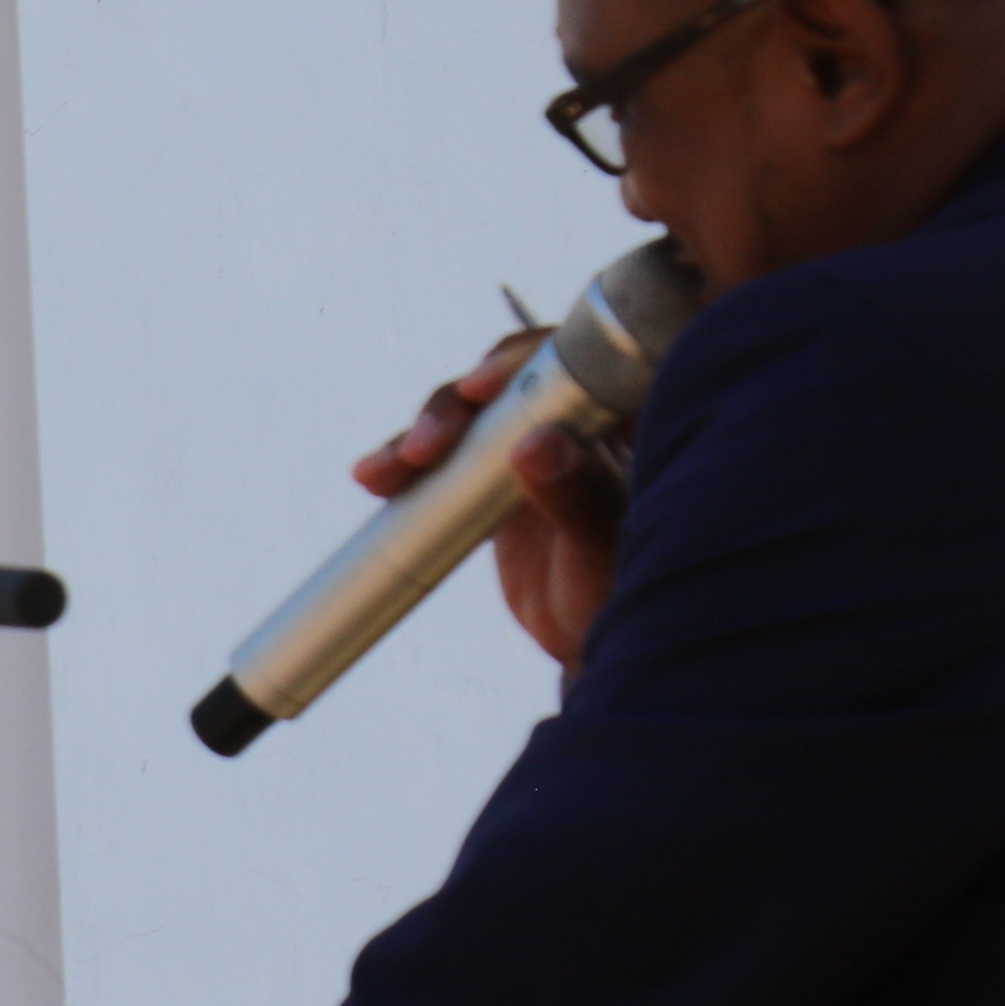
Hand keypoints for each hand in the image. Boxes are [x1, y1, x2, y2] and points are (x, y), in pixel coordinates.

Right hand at [357, 328, 626, 672]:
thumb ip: (581, 495)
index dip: (524, 362)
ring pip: (472, 416)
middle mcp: (583, 420)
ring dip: (422, 434)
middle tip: (425, 448)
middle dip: (459, 405)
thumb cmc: (620, 597)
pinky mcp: (495, 476)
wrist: (591, 643)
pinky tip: (373, 477)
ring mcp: (536, 444)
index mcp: (631, 418)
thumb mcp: (606, 552)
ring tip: (384, 472)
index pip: (578, 363)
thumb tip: (533, 445)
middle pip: (511, 382)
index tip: (480, 389)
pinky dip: (408, 464)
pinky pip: (447, 457)